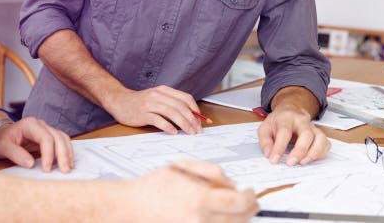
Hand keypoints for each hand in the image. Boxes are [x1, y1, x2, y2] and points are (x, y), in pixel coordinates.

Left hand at [0, 117, 73, 172]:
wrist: (2, 134)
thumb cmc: (2, 139)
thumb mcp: (3, 147)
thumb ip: (15, 154)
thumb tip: (31, 164)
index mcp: (30, 124)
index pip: (45, 137)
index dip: (49, 154)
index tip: (47, 170)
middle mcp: (41, 125)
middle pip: (57, 137)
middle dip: (63, 154)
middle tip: (65, 171)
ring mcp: (47, 129)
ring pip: (63, 138)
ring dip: (67, 153)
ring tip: (69, 167)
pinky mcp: (49, 136)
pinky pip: (62, 141)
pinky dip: (66, 151)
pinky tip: (67, 162)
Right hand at [107, 85, 203, 134]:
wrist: (119, 101)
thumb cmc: (140, 102)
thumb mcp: (157, 98)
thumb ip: (172, 104)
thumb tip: (191, 117)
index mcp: (164, 90)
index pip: (185, 98)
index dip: (196, 110)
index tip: (201, 121)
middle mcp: (158, 95)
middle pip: (180, 106)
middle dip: (192, 120)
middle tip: (197, 131)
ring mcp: (150, 104)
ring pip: (171, 112)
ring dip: (183, 124)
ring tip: (189, 133)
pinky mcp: (142, 113)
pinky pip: (158, 119)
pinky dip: (167, 126)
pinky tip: (173, 132)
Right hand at [132, 160, 257, 221]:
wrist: (133, 208)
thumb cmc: (155, 185)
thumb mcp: (183, 166)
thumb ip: (212, 171)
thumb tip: (233, 184)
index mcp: (200, 199)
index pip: (239, 203)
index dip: (251, 197)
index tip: (251, 191)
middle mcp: (201, 220)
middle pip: (240, 220)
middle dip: (249, 209)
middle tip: (249, 200)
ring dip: (238, 218)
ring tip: (232, 206)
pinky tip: (219, 215)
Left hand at [257, 104, 330, 165]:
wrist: (290, 110)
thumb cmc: (278, 121)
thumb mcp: (265, 128)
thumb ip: (265, 141)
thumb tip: (269, 154)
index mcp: (286, 118)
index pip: (284, 132)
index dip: (279, 147)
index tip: (274, 160)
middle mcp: (302, 121)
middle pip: (306, 134)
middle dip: (300, 150)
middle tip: (291, 163)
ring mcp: (313, 127)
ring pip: (320, 138)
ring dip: (314, 153)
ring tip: (303, 163)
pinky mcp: (319, 134)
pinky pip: (326, 143)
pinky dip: (321, 153)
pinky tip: (311, 159)